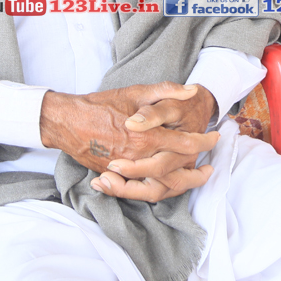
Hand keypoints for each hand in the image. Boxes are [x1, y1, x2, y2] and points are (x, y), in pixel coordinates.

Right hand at [38, 83, 218, 173]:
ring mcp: (125, 171)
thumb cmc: (101, 104)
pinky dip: (158, 190)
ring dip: (182, 185)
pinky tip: (170, 184)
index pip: (185, 144)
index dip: (204, 142)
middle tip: (210, 168)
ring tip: (196, 180)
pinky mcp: (114, 178)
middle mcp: (137, 157)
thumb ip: (166, 91)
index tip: (215, 138)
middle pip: (177, 172)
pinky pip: (140, 190)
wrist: (66, 121)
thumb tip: (192, 91)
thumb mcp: (135, 92)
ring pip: (160, 187)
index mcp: (146, 136)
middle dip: (197, 172)